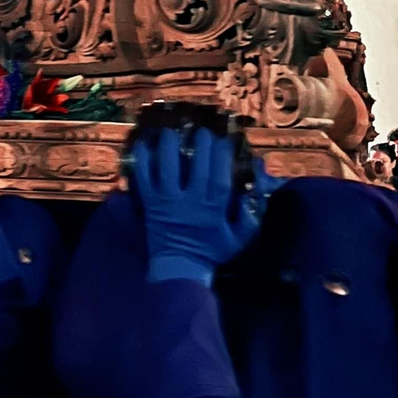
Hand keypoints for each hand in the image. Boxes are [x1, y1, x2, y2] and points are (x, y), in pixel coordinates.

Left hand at [129, 128, 269, 284]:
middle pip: (196, 169)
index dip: (222, 156)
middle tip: (202, 129)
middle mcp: (190, 203)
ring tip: (171, 129)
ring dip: (168, 146)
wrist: (180, 268)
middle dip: (200, 145)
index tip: (224, 139)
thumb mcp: (240, 238)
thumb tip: (256, 183)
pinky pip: (143, 179)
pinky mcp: (150, 204)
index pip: (220, 178)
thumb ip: (251, 212)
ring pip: (167, 169)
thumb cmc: (212, 250)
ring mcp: (167, 203)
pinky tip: (143, 142)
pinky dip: (142, 161)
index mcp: (213, 211)